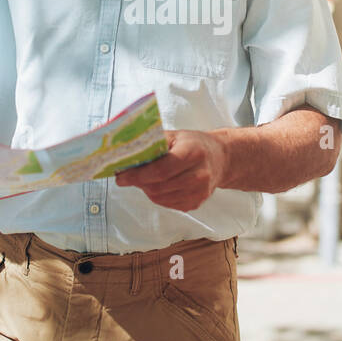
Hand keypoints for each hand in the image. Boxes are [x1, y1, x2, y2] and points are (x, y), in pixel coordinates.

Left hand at [114, 130, 228, 211]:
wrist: (221, 159)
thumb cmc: (195, 144)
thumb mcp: (176, 135)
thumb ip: (153, 143)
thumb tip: (126, 152)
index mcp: (193, 153)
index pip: (161, 170)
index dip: (138, 175)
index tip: (121, 176)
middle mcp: (200, 175)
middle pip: (159, 186)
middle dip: (138, 183)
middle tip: (126, 177)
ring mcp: (199, 192)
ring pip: (160, 198)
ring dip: (146, 190)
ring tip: (144, 179)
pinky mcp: (196, 203)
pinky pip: (168, 204)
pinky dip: (157, 196)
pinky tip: (158, 185)